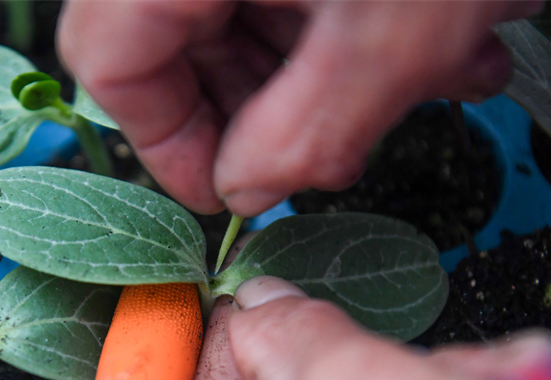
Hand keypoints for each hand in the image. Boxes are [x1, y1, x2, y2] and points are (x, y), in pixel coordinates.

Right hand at [58, 1, 541, 215]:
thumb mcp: (389, 30)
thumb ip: (305, 133)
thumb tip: (246, 188)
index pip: (112, 62)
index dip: (165, 144)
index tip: (225, 189)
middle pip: (177, 40)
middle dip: (265, 110)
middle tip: (326, 150)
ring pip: (245, 9)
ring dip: (332, 68)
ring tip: (426, 80)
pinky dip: (356, 18)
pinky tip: (438, 36)